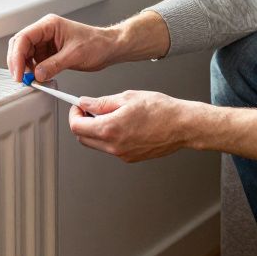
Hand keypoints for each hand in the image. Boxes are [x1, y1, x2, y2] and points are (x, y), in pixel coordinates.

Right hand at [6, 14, 118, 82]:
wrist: (109, 48)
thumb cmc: (97, 43)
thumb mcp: (74, 55)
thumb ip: (53, 65)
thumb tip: (37, 74)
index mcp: (49, 25)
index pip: (24, 38)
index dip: (17, 56)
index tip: (19, 73)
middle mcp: (45, 31)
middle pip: (20, 45)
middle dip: (18, 62)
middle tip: (21, 79)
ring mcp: (47, 42)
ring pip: (26, 54)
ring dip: (26, 68)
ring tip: (31, 80)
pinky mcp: (50, 52)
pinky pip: (35, 61)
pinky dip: (34, 71)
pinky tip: (38, 78)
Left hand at [68, 90, 199, 162]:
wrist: (182, 125)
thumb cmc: (161, 110)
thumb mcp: (127, 97)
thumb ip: (102, 102)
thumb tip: (86, 103)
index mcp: (110, 128)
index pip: (77, 127)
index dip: (74, 114)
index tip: (78, 107)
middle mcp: (114, 146)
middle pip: (83, 138)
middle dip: (82, 123)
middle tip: (90, 110)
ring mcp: (122, 154)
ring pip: (96, 144)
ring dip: (96, 131)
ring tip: (111, 115)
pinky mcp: (130, 158)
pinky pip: (111, 148)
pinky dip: (110, 137)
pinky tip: (123, 125)